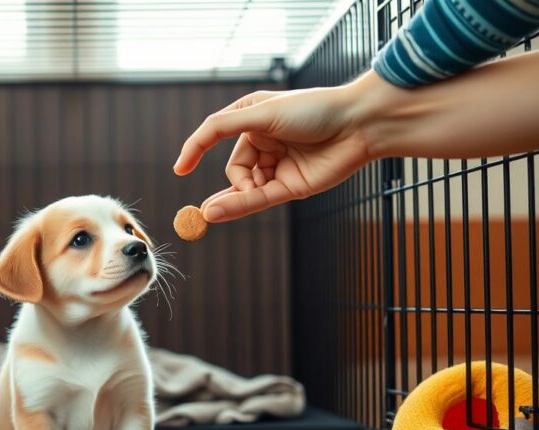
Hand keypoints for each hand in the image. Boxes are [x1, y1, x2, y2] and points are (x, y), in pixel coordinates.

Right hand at [173, 74, 384, 222]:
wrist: (359, 125)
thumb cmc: (314, 108)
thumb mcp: (260, 112)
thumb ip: (220, 128)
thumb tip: (189, 151)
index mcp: (254, 118)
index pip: (217, 136)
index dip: (197, 151)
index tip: (179, 169)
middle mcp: (265, 142)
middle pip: (235, 168)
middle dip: (233, 180)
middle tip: (219, 196)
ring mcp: (278, 166)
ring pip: (246, 188)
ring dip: (231, 199)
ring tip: (210, 212)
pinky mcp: (291, 187)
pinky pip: (259, 199)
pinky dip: (239, 206)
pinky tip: (217, 212)